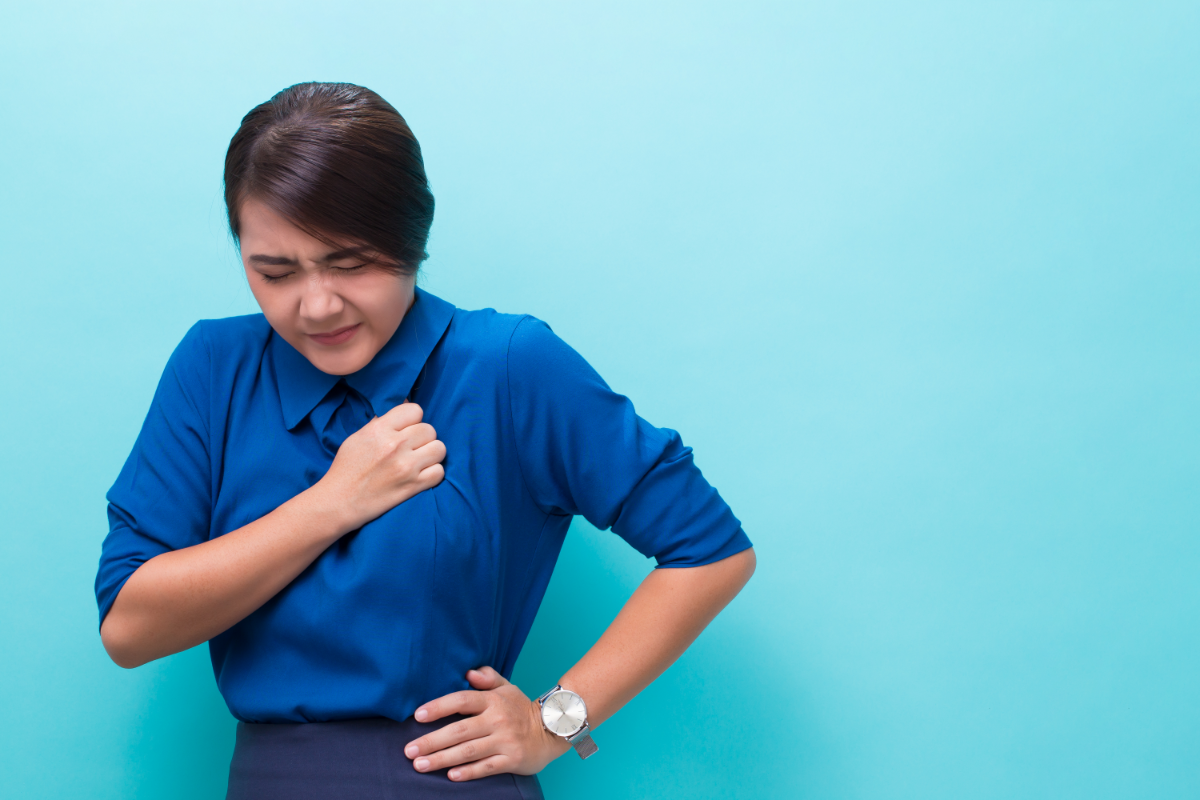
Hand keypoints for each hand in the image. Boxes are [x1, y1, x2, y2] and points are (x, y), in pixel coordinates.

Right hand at [315, 401, 445, 533]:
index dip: (412, 420)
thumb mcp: (358, 437)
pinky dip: (433, 474)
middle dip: (422, 438)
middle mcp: (395, 445)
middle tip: (411, 449)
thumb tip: (403, 405)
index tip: (406, 429)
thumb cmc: (346, 469)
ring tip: (419, 461)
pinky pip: (439, 472)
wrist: (339, 502)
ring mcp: (406, 466)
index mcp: (379, 430)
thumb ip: (381, 423)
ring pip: (439, 448)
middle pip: (429, 429)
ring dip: (431, 455)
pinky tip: (421, 475)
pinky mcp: (413, 486)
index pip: (415, 410)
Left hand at [403, 666, 571, 780]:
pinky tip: (450, 776)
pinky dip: (468, 772)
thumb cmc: (521, 709)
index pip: (461, 700)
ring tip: (420, 765)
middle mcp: (498, 719)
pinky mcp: (512, 759)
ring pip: (468, 751)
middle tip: (409, 750)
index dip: (438, 707)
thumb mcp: (507, 688)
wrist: (552, 730)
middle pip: (459, 730)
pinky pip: (487, 767)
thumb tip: (469, 672)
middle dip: (432, 741)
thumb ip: (487, 678)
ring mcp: (505, 740)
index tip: (417, 716)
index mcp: (493, 700)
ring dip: (442, 758)